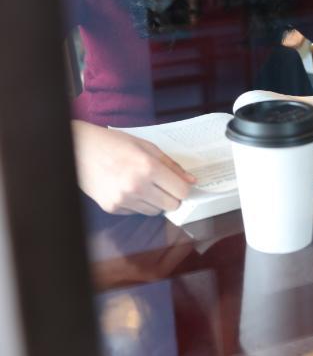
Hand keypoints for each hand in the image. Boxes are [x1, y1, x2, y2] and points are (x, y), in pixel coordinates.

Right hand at [72, 121, 196, 215]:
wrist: (79, 150)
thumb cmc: (113, 143)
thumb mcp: (146, 146)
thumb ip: (170, 164)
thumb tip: (191, 180)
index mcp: (147, 167)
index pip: (181, 191)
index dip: (183, 187)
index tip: (179, 183)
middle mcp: (136, 187)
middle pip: (171, 205)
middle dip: (171, 196)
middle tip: (162, 184)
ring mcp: (123, 200)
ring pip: (154, 211)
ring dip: (154, 200)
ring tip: (142, 183)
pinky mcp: (112, 208)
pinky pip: (137, 212)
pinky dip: (138, 203)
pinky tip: (127, 187)